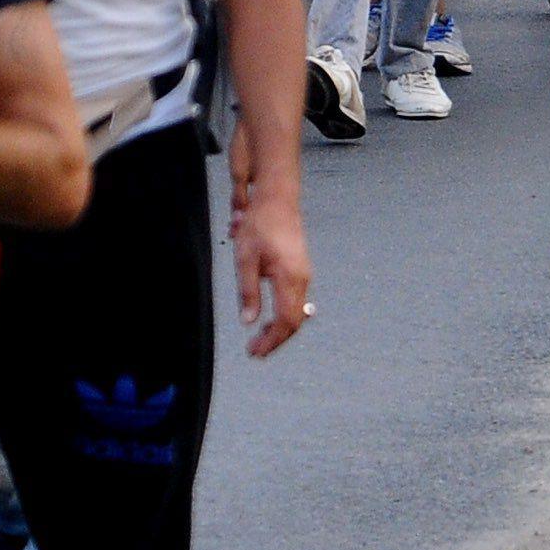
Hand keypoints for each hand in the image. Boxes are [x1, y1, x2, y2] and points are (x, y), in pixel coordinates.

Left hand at [231, 162, 312, 358]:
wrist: (279, 197)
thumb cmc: (260, 224)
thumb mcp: (246, 258)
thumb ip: (249, 292)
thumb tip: (248, 321)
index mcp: (289, 278)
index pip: (285, 322)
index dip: (271, 341)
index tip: (254, 351)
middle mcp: (302, 279)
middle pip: (294, 321)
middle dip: (276, 340)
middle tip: (255, 350)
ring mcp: (304, 273)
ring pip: (297, 312)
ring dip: (279, 328)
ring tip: (259, 337)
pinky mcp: (300, 268)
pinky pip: (296, 300)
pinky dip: (283, 315)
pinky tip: (268, 317)